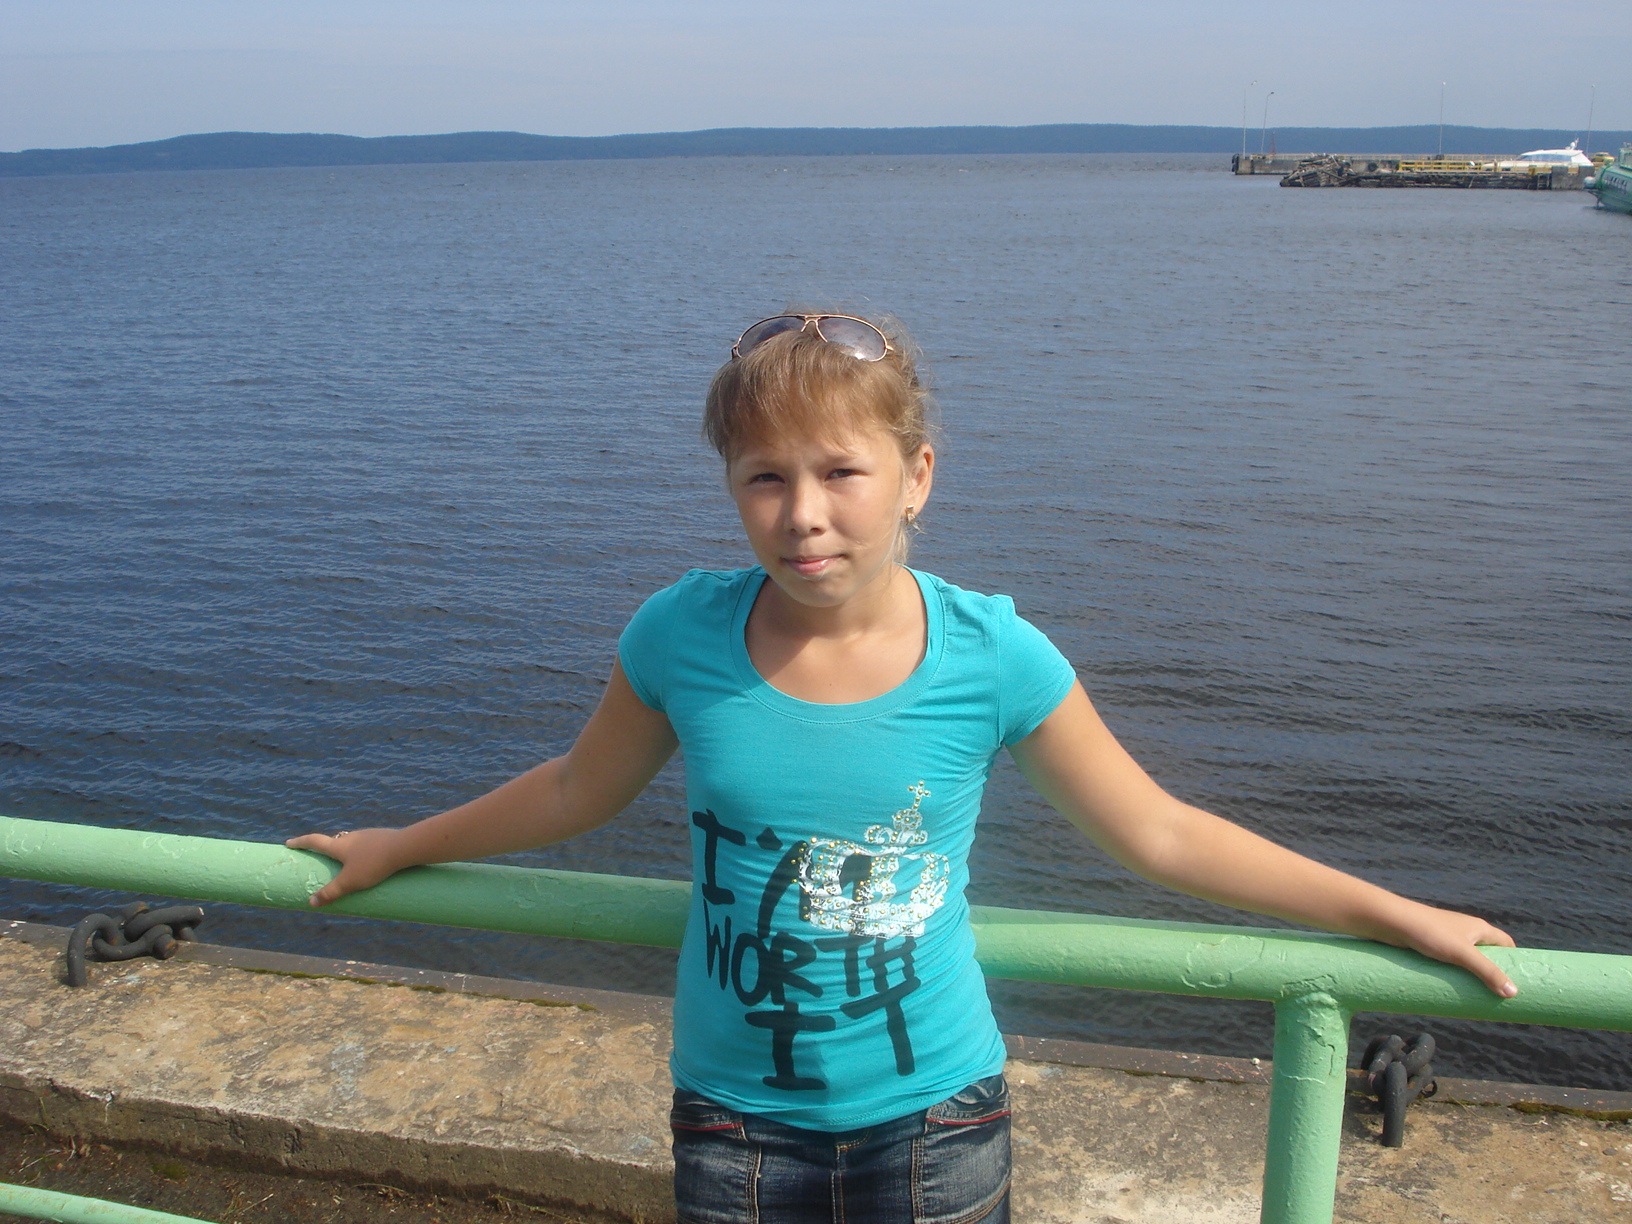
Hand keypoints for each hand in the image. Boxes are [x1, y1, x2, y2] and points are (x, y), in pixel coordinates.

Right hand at [283, 827, 406, 906]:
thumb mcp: (350, 882)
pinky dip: (361, 852)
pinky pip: (366, 844)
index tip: (289, 842)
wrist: (405, 847)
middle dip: (324, 847)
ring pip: (351, 842)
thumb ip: (331, 893)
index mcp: (339, 845)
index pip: (314, 841)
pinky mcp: (382, 838)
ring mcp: (368, 835)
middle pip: (333, 840)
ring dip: (344, 849)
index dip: (300, 842)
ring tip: (344, 861)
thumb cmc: (374, 864)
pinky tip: (368, 860)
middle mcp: (351, 837)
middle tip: (319, 854)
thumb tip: (311, 902)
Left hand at [1393, 902, 1518, 997]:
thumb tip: (1513, 993)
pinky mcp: (1431, 946)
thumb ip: (1487, 972)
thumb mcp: (1462, 954)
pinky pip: (1450, 963)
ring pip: (1466, 960)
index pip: (1505, 943)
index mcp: (1478, 928)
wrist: (1391, 921)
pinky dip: (1455, 975)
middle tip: (1499, 996)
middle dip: (1493, 972)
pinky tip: (1454, 989)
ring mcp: (1447, 939)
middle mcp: (1465, 931)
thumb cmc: (1429, 932)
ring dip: (1472, 976)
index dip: (1514, 959)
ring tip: (1478, 998)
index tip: (1520, 980)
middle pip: (1487, 953)